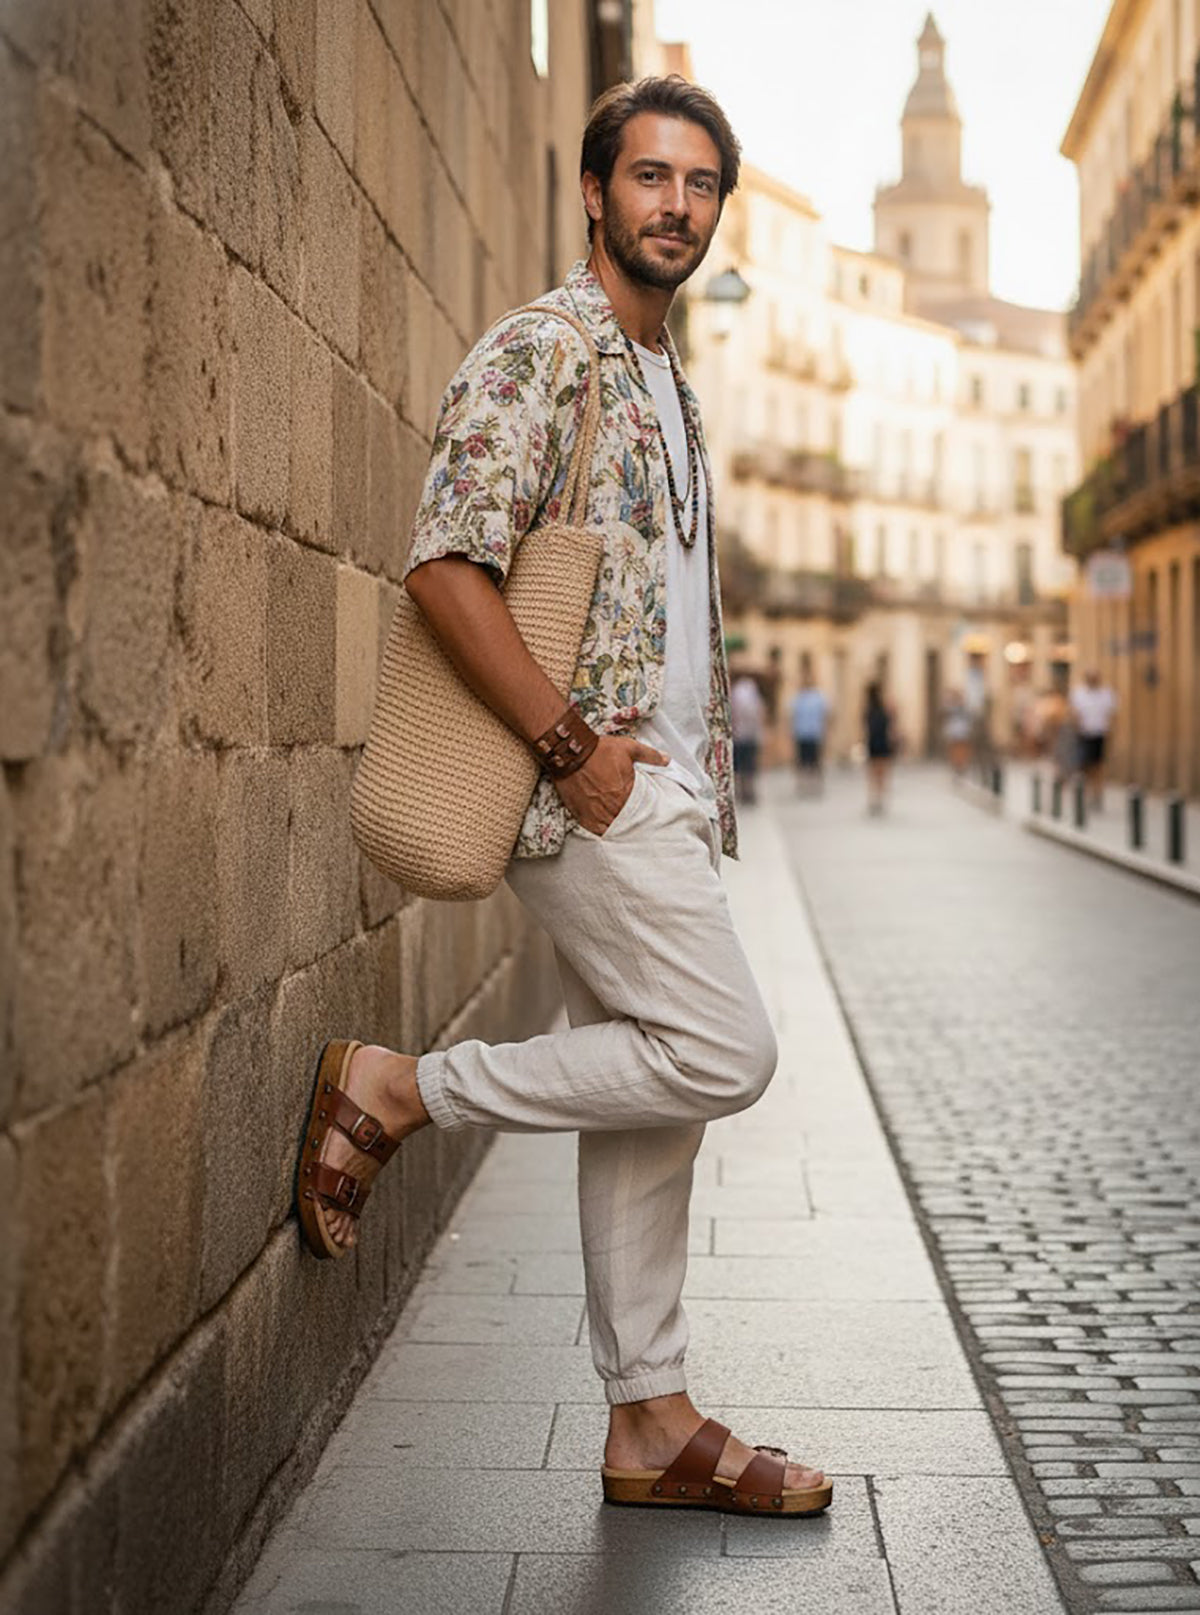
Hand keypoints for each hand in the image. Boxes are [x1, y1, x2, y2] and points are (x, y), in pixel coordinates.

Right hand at [554, 736, 668, 834]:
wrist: (572, 753)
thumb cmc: (599, 750)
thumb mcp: (628, 748)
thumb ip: (649, 755)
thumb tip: (667, 760)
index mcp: (626, 792)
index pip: (641, 810)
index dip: (644, 812)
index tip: (645, 813)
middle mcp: (613, 806)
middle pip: (627, 822)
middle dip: (632, 822)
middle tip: (637, 825)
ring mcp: (597, 813)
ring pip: (613, 829)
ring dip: (618, 828)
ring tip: (624, 830)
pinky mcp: (583, 815)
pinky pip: (596, 831)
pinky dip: (603, 832)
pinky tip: (608, 831)